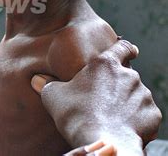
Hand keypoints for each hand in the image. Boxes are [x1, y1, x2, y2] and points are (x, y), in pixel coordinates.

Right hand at [31, 40, 161, 154]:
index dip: (124, 49)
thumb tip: (36, 80)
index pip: (123, 47)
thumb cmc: (75, 114)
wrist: (102, 141)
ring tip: (110, 116)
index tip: (128, 52)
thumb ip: (46, 84)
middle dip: (117, 84)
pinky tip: (121, 126)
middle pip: (126, 75)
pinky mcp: (151, 114)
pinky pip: (144, 114)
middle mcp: (128, 75)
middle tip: (102, 98)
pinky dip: (136, 118)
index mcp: (105, 64)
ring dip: (126, 102)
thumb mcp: (53, 96)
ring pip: (136, 94)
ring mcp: (143, 95)